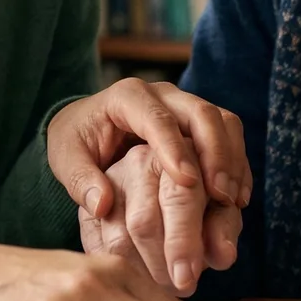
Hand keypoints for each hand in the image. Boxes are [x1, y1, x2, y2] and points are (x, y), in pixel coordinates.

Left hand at [48, 79, 250, 269]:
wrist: (88, 128)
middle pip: (201, 113)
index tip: (188, 183)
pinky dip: (236, 167)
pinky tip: (235, 201)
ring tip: (232, 201)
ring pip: (223, 122)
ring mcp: (186, 107)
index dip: (175, 149)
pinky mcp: (200, 126)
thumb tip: (102, 205)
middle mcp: (163, 95)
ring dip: (233, 161)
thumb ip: (79, 180)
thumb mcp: (64, 156)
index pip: (157, 118)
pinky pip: (229, 138)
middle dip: (216, 153)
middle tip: (220, 195)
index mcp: (127, 96)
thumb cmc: (77, 140)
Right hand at [80, 143, 241, 296]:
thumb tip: (224, 256)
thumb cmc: (202, 197)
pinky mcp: (89, 207)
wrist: (167, 183)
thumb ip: (224, 229)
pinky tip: (137, 283)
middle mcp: (139, 161)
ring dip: (141, 272)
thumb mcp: (222, 207)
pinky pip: (96, 248)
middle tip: (179, 289)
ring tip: (163, 288)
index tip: (187, 279)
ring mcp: (110, 185)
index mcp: (178, 155)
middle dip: (161, 264)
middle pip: (143, 222)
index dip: (183, 243)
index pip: (179, 199)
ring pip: (117, 239)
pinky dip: (117, 272)